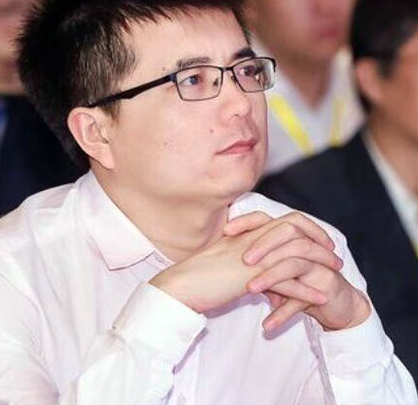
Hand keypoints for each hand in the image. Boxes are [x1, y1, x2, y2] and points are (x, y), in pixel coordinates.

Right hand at [149, 211, 340, 316]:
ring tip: (336, 275)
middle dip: (320, 242)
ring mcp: (255, 257)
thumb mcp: (225, 256)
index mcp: (249, 232)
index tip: (319, 240)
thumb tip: (257, 260)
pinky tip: (321, 298)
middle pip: (297, 230)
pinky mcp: (253, 277)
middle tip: (334, 255)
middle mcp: (254, 239)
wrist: (182, 283)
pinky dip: (308, 290)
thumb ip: (243, 252)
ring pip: (297, 253)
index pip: (286, 220)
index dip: (307, 227)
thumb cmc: (200, 272)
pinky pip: (288, 281)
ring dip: (320, 263)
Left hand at [225, 212, 370, 331]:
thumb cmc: (299, 283)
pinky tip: (268, 325)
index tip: (226, 231)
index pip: (267, 219)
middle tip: (244, 259)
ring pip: (293, 263)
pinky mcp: (326, 284)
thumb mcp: (273, 272)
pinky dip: (284, 312)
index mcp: (288, 237)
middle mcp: (304, 244)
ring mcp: (317, 263)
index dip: (247, 221)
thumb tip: (224, 265)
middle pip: (285, 232)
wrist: (336, 303)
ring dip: (271, 277)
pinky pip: (303, 297)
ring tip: (250, 290)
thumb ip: (253, 266)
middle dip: (263, 245)